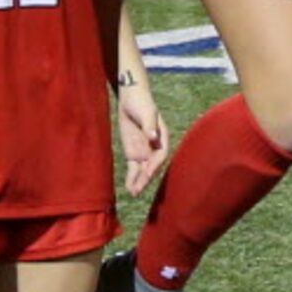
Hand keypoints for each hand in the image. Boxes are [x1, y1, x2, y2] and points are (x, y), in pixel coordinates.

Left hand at [117, 77, 169, 196]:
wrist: (131, 98)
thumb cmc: (141, 102)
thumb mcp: (146, 112)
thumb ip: (149, 125)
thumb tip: (153, 137)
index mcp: (162, 138)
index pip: (160, 154)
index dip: (155, 164)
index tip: (148, 172)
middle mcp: (154, 147)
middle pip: (151, 165)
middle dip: (146, 178)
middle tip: (139, 190)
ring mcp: (144, 152)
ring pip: (142, 170)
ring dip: (139, 182)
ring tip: (134, 193)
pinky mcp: (133, 153)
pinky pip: (133, 168)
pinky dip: (132, 178)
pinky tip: (129, 188)